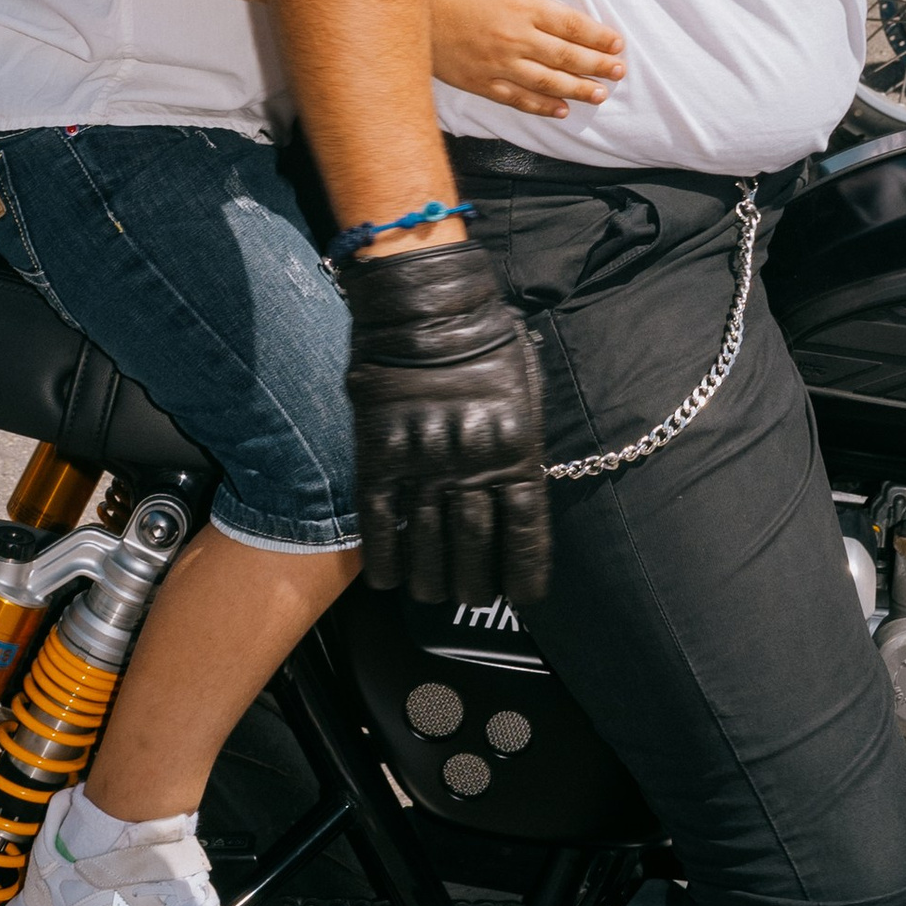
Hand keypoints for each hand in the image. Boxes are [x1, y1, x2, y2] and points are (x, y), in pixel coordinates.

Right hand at [339, 237, 550, 607]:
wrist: (425, 308)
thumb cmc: (484, 342)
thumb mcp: (524, 392)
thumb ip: (522, 444)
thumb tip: (519, 488)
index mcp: (515, 449)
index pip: (527, 532)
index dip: (524, 573)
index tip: (521, 598)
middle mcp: (471, 464)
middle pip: (475, 548)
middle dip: (474, 586)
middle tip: (469, 597)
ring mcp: (423, 463)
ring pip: (427, 545)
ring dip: (431, 582)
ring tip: (432, 595)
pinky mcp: (379, 455)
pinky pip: (379, 521)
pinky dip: (384, 557)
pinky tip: (389, 579)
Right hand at [426, 0, 624, 118]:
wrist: (406, 8)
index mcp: (522, 6)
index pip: (571, 25)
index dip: (598, 37)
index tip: (617, 44)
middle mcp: (516, 39)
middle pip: (567, 57)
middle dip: (597, 66)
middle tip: (619, 72)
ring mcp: (499, 65)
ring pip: (548, 83)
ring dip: (578, 90)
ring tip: (600, 95)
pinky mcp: (482, 83)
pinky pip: (518, 99)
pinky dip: (542, 108)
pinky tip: (561, 111)